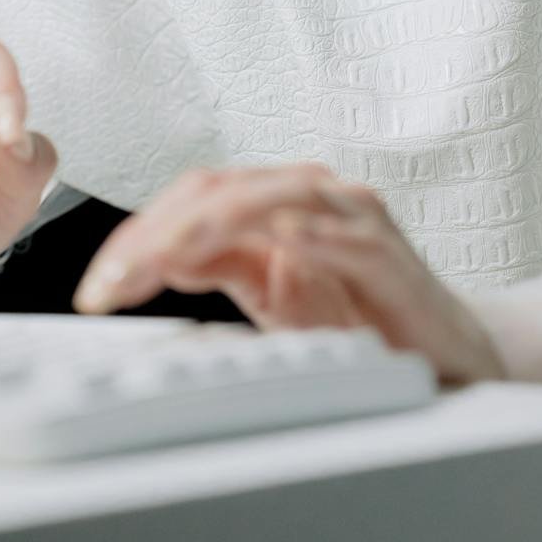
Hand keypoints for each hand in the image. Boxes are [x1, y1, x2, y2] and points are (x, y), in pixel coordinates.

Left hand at [71, 161, 507, 387]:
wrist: (443, 350)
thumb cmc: (358, 314)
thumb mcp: (272, 294)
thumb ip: (221, 265)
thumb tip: (159, 255)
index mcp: (270, 200)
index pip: (189, 200)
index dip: (138, 236)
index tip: (97, 285)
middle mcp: (306, 193)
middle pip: (217, 191)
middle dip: (157, 234)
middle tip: (113, 280)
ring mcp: (348, 214)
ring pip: (270, 198)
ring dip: (213, 225)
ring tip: (168, 255)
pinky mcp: (388, 251)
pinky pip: (345, 234)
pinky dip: (312, 234)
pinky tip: (282, 241)